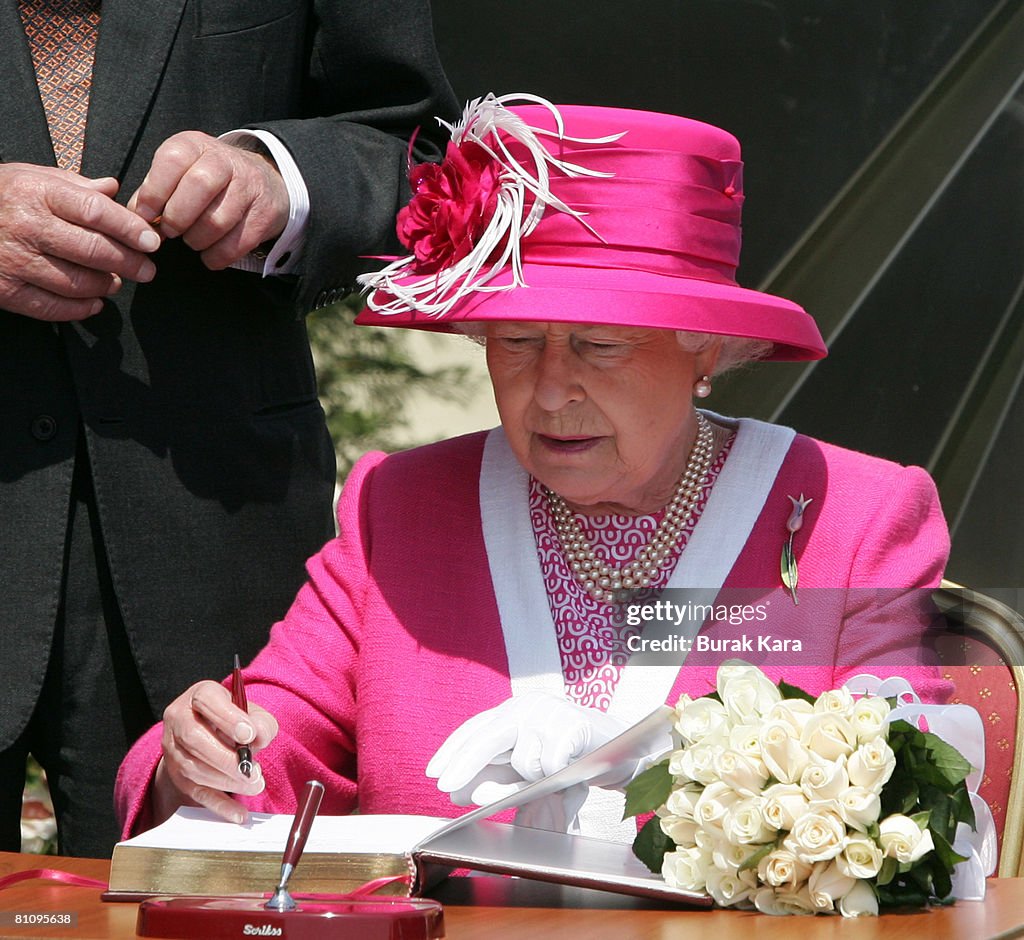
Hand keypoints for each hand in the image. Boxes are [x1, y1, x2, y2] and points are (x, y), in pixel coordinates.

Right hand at [0, 164, 159, 320]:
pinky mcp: (6, 289)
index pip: (95, 211)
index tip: (152, 241)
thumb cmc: (0, 197)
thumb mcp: (32, 177)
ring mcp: (15, 260)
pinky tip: (94, 302)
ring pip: (78, 283)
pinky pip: (53, 307)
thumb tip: (114, 188)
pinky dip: (81, 309)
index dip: (129, 229)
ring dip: (106, 286)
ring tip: (116, 281)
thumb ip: (76, 186)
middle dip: (129, 263)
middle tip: (147, 270)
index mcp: (37, 192)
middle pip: (93, 251)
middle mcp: (27, 226)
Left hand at [128, 131, 289, 270]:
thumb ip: (154, 191)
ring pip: (218, 220)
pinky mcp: (264, 215)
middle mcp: (225, 161)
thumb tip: (134, 218)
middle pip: (199, 187)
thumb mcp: (179, 172)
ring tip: (192, 240)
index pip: (173, 160)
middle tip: (170, 231)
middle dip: (177, 217)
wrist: (264, 183)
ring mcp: (249, 187)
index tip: (145, 215)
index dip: (155, 191)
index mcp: (195, 146)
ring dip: (197, 240)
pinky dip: (217, 256)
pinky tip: (210, 254)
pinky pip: (237, 244)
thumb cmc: (209, 181)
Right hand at [153, 679, 277, 824]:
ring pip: (193, 768)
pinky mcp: (176, 775)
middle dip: (225, 758)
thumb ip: (261, 722)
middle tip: (253, 771)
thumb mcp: (252, 713)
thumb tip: (259, 736)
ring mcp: (172, 748)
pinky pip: (194, 792)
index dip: (227, 718)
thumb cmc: (234, 719)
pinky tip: (238, 813)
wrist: (210, 733)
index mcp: (199, 695)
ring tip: (255, 785)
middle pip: (194, 737)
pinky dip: (218, 805)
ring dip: (226, 781)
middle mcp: (178, 718)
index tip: (249, 735)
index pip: (206, 700)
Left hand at [426, 691, 631, 830]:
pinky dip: (555, 775)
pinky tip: (569, 766)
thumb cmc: (568, 758)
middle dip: (464, 766)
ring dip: (533, 778)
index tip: (433, 773)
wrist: (618, 748)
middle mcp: (527, 705)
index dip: (452, 750)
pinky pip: (549, 765)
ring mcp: (549, 712)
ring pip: (523, 761)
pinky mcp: (571, 724)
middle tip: (447, 789)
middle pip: (487, 737)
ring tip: (553, 772)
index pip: (475, 728)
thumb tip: (462, 794)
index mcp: (513, 711)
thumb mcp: (530, 768)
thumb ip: (499, 777)